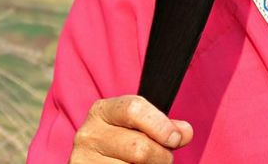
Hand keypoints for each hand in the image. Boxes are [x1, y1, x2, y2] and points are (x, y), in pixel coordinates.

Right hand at [70, 95, 193, 162]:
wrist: (98, 161)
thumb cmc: (124, 141)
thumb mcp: (141, 126)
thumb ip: (165, 126)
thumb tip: (184, 132)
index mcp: (103, 110)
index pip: (134, 109)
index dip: (160, 125)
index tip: (176, 138)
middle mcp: (88, 134)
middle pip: (138, 148)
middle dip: (160, 156)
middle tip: (163, 158)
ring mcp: (83, 160)